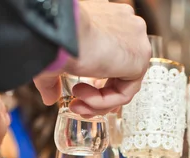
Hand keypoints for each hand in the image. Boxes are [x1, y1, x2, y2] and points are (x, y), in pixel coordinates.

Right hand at [34, 1, 149, 114]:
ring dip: (96, 101)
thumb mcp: (53, 58)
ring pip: (121, 85)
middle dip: (97, 97)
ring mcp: (137, 40)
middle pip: (119, 74)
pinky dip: (103, 101)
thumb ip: (54, 78)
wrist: (59, 28)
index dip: (96, 82)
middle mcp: (126, 26)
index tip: (77, 94)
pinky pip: (124, 92)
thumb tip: (49, 99)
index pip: (112, 56)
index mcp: (109, 19)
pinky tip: (84, 98)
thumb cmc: (53, 33)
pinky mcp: (140, 58)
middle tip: (76, 106)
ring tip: (75, 103)